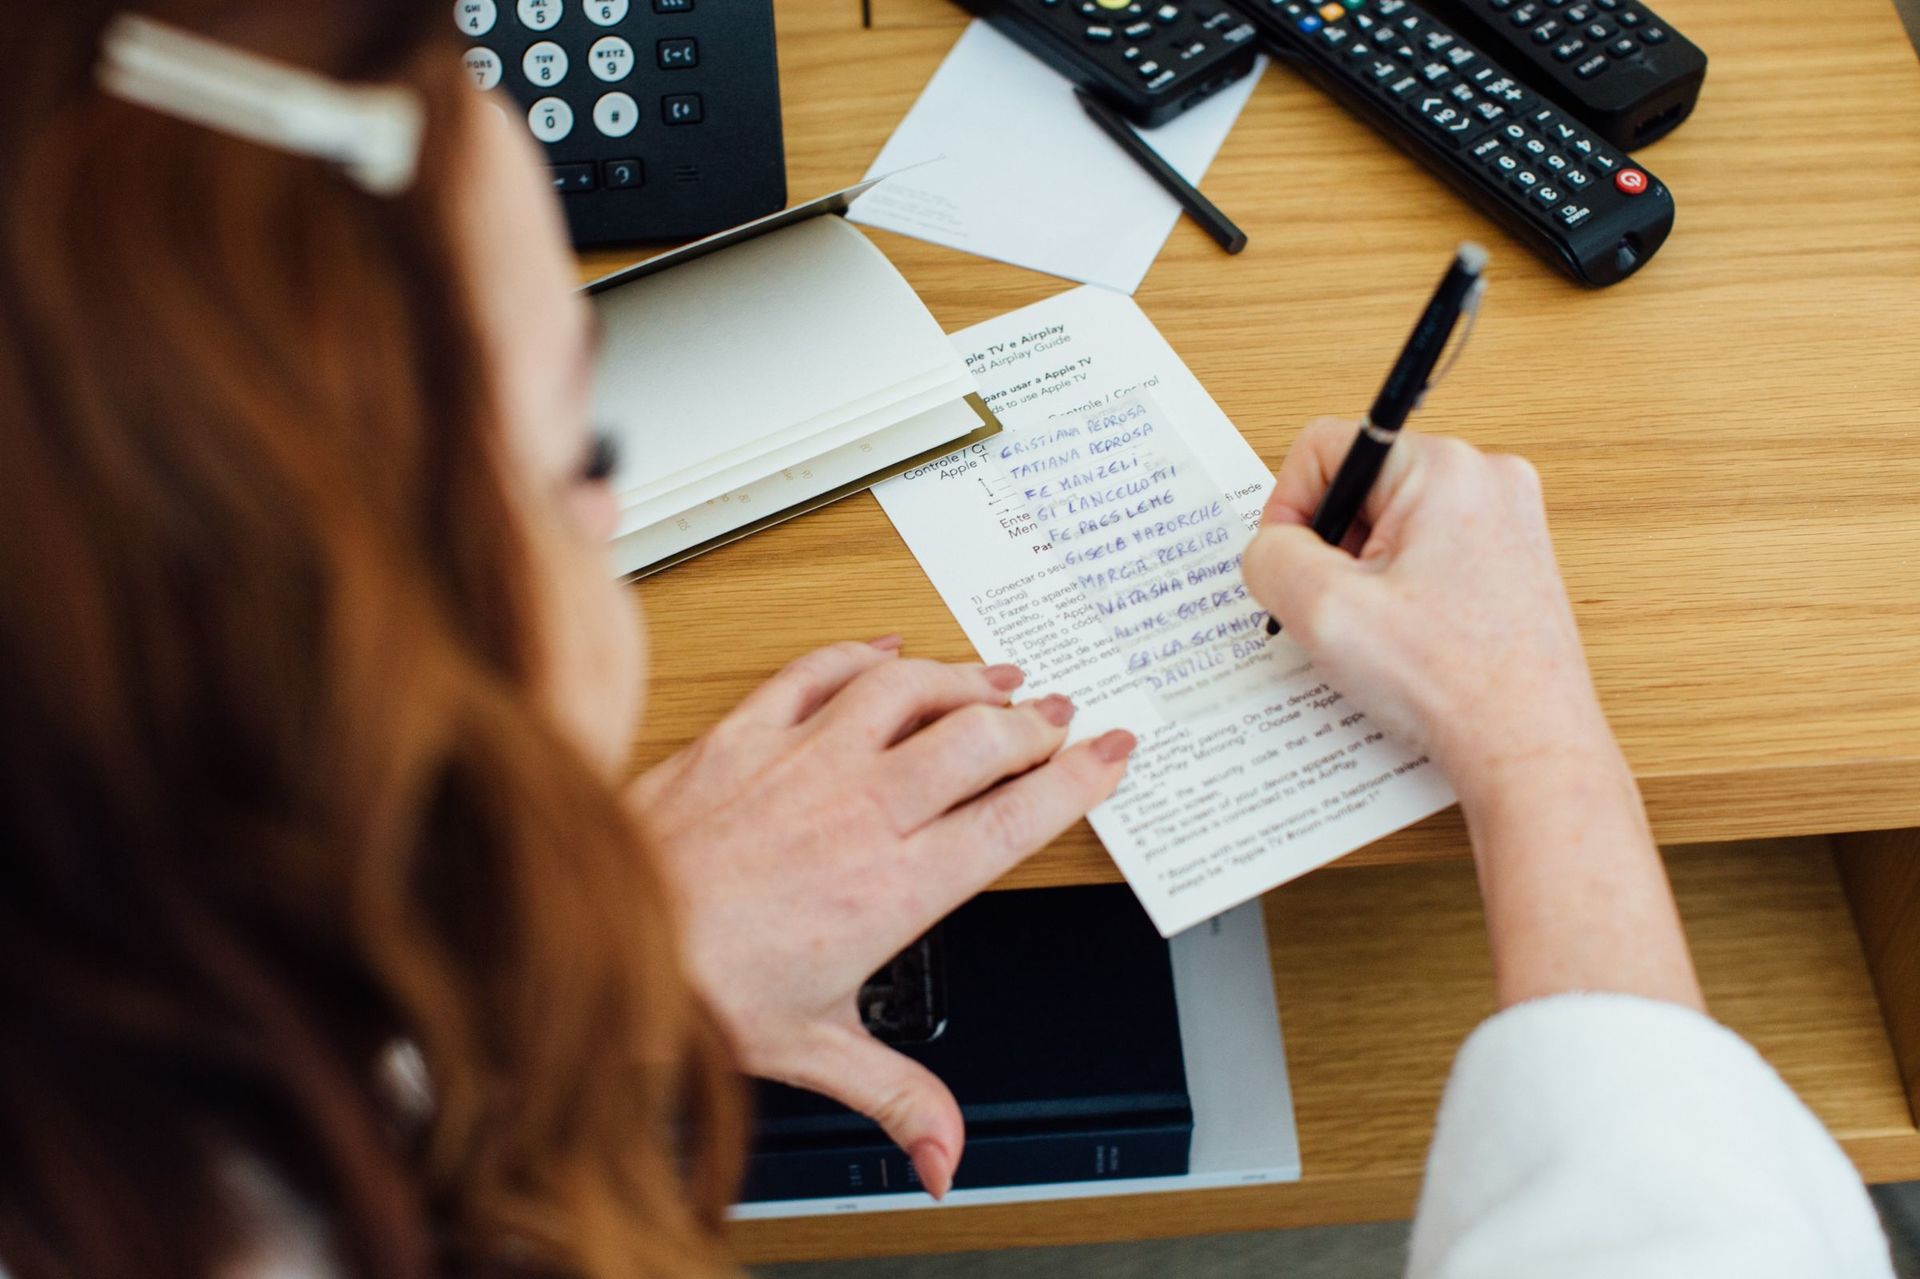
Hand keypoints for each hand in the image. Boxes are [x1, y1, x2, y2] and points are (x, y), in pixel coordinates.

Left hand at [630, 638, 1135, 1196]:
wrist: (606, 938)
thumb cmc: (701, 990)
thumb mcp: (814, 1050)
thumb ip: (897, 1097)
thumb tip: (945, 1158)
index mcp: (891, 888)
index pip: (1012, 819)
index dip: (1077, 781)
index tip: (1111, 754)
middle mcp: (857, 813)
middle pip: (978, 739)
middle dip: (1036, 722)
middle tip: (1063, 716)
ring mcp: (802, 763)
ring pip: (909, 689)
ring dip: (965, 677)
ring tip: (1000, 678)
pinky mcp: (746, 735)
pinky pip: (819, 669)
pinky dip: (864, 650)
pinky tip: (889, 647)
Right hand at [1241, 418, 1614, 802]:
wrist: (1528, 748)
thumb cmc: (1450, 682)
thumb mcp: (1323, 611)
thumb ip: (1270, 557)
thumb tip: (1271, 549)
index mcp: (1444, 468)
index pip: (1326, 447)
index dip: (1289, 509)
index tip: (1293, 570)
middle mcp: (1486, 479)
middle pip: (1362, 488)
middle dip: (1334, 550)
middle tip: (1342, 613)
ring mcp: (1508, 520)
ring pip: (1393, 526)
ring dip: (1367, 577)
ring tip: (1381, 635)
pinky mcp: (1514, 560)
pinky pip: (1429, 554)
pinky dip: (1403, 593)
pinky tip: (1409, 642)